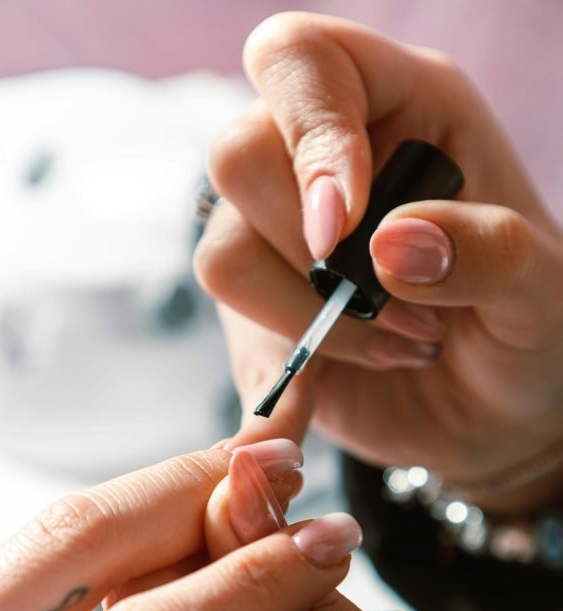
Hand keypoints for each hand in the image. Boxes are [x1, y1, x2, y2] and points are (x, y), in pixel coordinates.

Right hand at [195, 11, 562, 512]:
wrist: (492, 408)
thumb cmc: (525, 327)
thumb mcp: (543, 288)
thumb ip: (488, 251)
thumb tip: (388, 245)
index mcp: (400, 107)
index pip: (304, 59)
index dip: (313, 131)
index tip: (346, 227)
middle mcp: (322, 162)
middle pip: (239, 158)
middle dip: (316, 257)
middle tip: (405, 313)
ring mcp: (277, 240)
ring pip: (224, 257)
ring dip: (308, 322)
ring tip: (390, 346)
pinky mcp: (259, 313)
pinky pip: (233, 335)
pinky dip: (285, 378)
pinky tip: (337, 388)